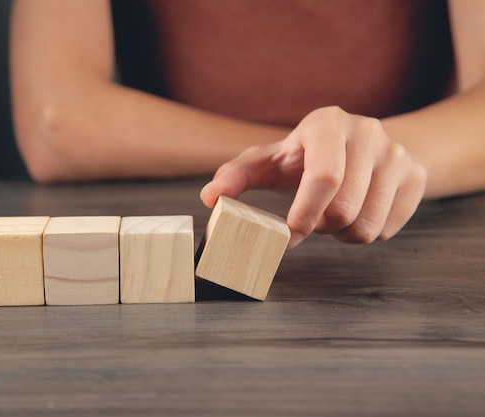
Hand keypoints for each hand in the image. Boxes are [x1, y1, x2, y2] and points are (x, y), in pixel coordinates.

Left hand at [200, 106, 426, 247]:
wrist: (358, 145)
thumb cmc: (302, 156)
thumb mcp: (267, 160)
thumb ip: (236, 177)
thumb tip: (209, 198)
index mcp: (327, 123)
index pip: (324, 177)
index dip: (304, 215)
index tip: (289, 236)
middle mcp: (368, 131)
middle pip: (345, 209)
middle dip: (320, 227)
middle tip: (310, 221)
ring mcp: (398, 153)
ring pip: (369, 225)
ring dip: (343, 235)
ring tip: (331, 217)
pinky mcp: (417, 175)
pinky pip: (391, 228)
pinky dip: (369, 232)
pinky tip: (356, 213)